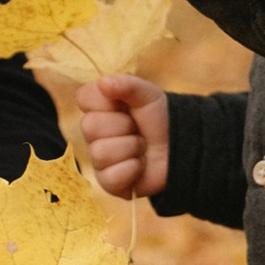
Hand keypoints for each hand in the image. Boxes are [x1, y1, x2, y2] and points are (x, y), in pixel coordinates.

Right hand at [79, 70, 169, 198]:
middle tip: (137, 128)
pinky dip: (134, 168)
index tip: (125, 104)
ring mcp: (99, 159)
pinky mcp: (108, 182)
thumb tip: (103, 82)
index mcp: (98, 108)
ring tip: (142, 147)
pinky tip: (141, 165)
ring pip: (101, 152)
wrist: (180, 146)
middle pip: (90, 126)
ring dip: (132, 147)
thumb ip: (127, 85)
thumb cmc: (160, 118)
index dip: (107, 101)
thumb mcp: (148, 95)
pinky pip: (112, 176)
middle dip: (124, 126)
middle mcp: (93, 134)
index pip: (84, 98)